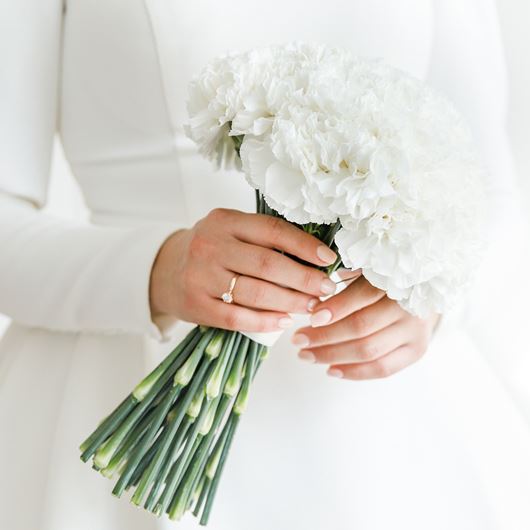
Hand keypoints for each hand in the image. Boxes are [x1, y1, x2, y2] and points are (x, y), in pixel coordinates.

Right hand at [149, 208, 337, 331]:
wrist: (167, 270)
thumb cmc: (211, 250)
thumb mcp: (231, 231)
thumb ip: (263, 239)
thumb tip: (315, 257)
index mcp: (225, 221)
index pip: (273, 230)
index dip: (304, 245)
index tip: (328, 259)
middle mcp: (210, 245)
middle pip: (267, 264)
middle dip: (304, 278)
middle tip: (326, 288)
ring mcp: (201, 276)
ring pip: (255, 292)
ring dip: (290, 302)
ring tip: (311, 306)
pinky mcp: (196, 304)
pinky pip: (237, 317)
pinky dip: (265, 321)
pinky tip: (284, 321)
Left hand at [291, 270, 439, 379]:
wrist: (427, 291)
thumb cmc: (387, 279)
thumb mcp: (368, 270)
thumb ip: (345, 282)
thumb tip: (313, 305)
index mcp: (396, 279)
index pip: (362, 295)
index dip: (335, 308)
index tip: (310, 316)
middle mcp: (409, 306)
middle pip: (361, 327)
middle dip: (324, 336)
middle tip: (298, 339)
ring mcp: (415, 330)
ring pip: (369, 350)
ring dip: (332, 355)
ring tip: (307, 355)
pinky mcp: (417, 350)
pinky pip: (383, 368)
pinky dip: (355, 372)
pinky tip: (331, 369)